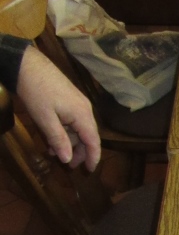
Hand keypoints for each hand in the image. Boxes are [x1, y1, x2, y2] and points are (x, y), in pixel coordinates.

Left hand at [15, 45, 100, 171]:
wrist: (27, 64)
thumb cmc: (36, 92)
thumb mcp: (45, 119)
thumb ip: (59, 140)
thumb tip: (68, 160)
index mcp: (83, 115)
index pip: (94, 141)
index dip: (93, 157)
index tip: (89, 171)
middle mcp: (85, 109)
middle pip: (87, 136)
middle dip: (78, 152)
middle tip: (68, 165)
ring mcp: (78, 102)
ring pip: (78, 128)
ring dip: (69, 142)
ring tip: (54, 152)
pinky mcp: (70, 98)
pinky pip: (72, 120)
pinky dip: (65, 131)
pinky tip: (53, 136)